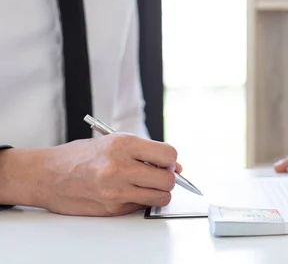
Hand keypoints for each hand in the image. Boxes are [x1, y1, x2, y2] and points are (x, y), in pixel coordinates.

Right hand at [0, 134, 181, 216]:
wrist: (47, 175)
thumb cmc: (80, 156)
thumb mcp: (113, 141)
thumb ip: (146, 151)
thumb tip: (176, 166)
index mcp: (122, 145)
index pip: (168, 155)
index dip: (171, 159)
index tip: (166, 161)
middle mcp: (120, 168)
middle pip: (168, 179)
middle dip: (168, 178)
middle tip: (158, 175)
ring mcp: (116, 191)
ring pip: (161, 197)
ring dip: (159, 192)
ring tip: (146, 184)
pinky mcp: (113, 208)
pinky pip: (142, 206)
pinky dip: (141, 200)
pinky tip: (128, 191)